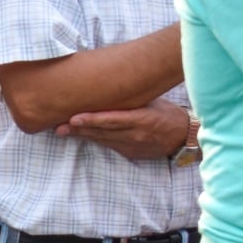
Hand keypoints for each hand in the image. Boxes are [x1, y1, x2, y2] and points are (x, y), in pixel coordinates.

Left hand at [54, 98, 190, 160]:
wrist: (183, 136)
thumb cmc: (166, 113)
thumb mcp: (152, 102)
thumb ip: (130, 100)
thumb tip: (105, 88)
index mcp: (143, 119)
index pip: (113, 120)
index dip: (92, 120)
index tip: (74, 118)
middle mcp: (135, 135)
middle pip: (102, 132)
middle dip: (79, 129)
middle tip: (58, 126)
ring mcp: (132, 146)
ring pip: (102, 140)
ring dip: (81, 135)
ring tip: (61, 131)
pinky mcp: (130, 153)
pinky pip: (108, 145)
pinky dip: (94, 139)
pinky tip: (79, 136)